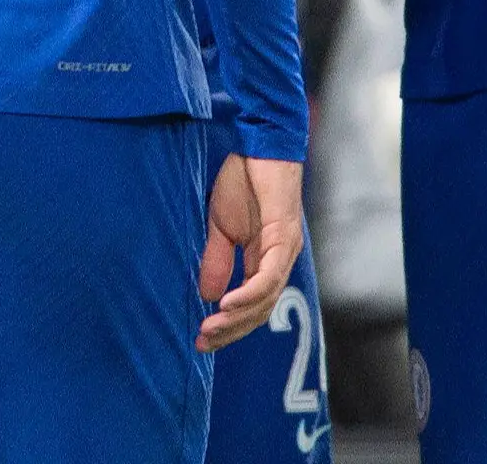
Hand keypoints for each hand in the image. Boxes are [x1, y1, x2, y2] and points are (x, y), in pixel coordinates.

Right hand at [197, 154, 304, 349]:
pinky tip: (227, 305)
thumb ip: (217, 260)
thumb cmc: (244, 180)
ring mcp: (284, 251)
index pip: (251, 304)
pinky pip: (267, 276)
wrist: (260, 142)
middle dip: (231, 330)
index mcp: (264, 259)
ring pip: (265, 299)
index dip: (229, 324)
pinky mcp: (282, 237)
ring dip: (237, 318)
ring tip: (211, 328)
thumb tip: (208, 296)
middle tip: (203, 343)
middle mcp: (279, 261)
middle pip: (260, 310)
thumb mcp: (221, 226)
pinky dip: (248, 294)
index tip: (202, 339)